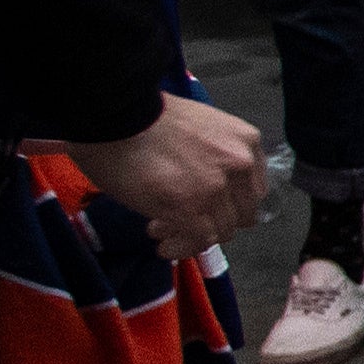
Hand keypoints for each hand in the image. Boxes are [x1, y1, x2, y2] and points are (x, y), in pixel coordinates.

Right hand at [53, 96, 266, 256]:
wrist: (113, 116)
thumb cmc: (144, 118)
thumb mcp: (199, 129)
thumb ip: (214, 156)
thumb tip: (206, 188)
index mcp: (245, 141)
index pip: (250, 190)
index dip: (226, 204)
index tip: (204, 207)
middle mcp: (239, 165)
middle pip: (240, 214)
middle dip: (212, 222)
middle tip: (180, 222)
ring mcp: (216, 188)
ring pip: (220, 232)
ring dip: (191, 236)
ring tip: (160, 229)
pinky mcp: (190, 208)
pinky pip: (198, 241)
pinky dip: (181, 248)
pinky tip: (162, 245)